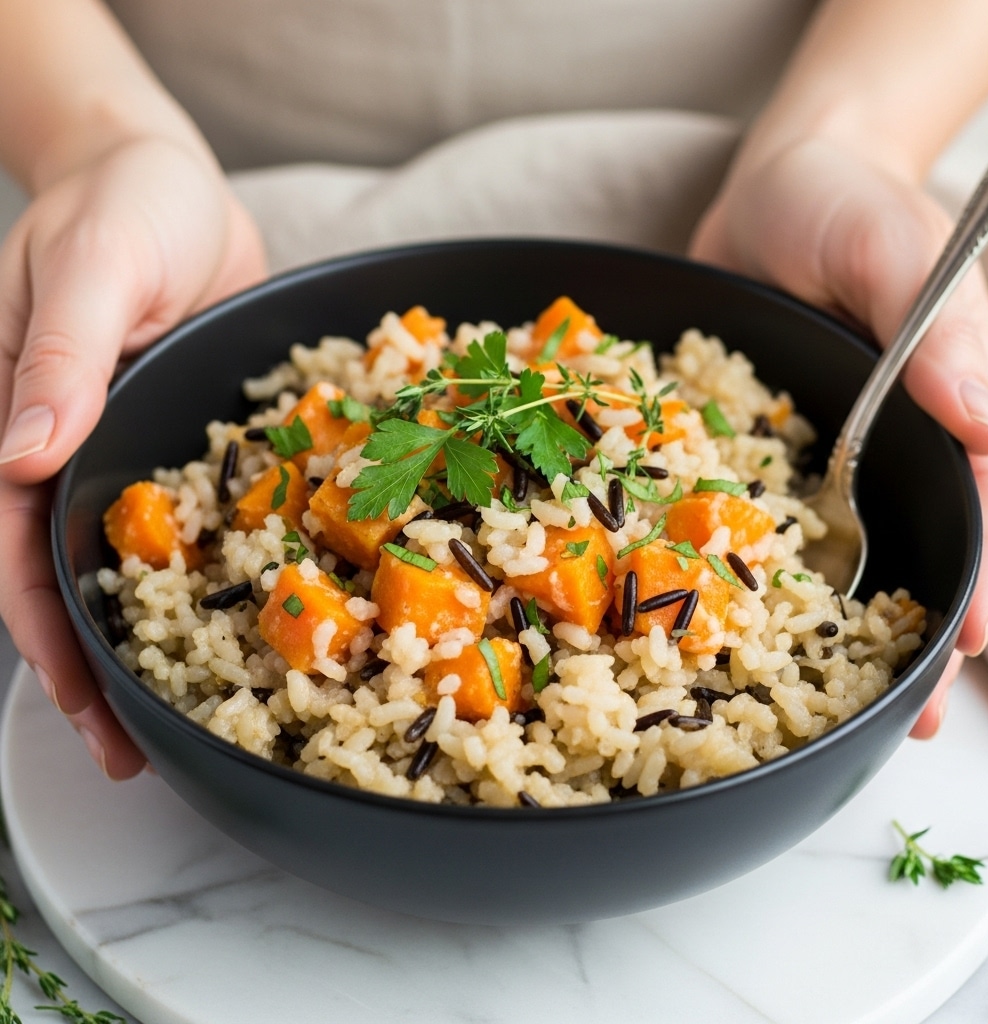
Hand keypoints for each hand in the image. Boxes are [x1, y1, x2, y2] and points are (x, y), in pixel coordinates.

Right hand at [0, 137, 265, 776]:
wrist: (172, 179)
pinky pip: (198, 514)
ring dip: (157, 631)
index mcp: (22, 416)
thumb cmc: (122, 202)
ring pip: (133, 558)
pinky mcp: (189, 438)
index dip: (40, 631)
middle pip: (69, 575)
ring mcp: (132, 448)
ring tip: (191, 708)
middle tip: (134, 750)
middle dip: (94, 663)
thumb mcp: (94, 264)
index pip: (14, 547)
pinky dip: (215, 565)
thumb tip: (21, 449)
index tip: (74, 704)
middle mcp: (71, 447)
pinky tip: (246, 611)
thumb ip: (59, 352)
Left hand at [690, 138, 987, 736]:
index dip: (979, 580)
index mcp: (948, 397)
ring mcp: (832, 446)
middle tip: (899, 714)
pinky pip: (764, 513)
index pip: (984, 502)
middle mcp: (896, 435)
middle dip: (915, 628)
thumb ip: (936, 326)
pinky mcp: (765, 443)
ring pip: (847, 542)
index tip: (963, 653)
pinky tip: (732, 615)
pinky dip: (757, 565)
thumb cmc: (843, 200)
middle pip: (922, 541)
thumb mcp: (892, 244)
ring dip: (838, 618)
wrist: (768, 183)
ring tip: (823, 697)